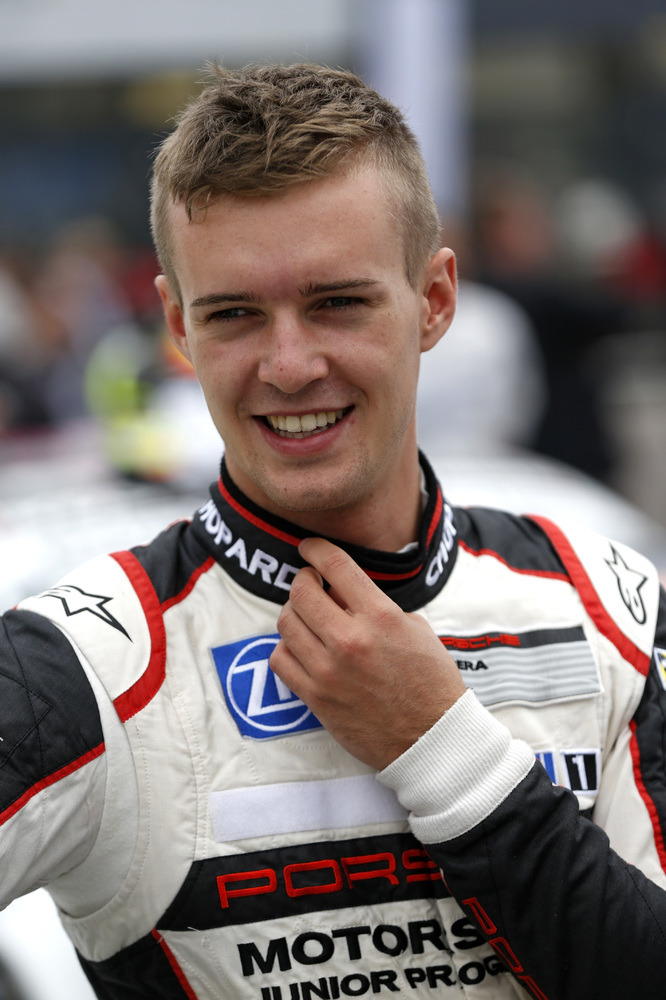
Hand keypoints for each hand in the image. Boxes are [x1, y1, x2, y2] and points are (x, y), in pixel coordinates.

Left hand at [270, 537, 465, 768]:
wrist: (432, 738)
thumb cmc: (430, 682)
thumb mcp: (416, 629)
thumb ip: (377, 606)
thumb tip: (341, 592)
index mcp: (381, 617)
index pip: (336, 566)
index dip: (316, 549)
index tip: (310, 548)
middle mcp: (351, 640)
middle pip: (302, 591)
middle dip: (303, 580)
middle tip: (310, 583)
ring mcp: (329, 670)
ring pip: (286, 623)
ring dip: (293, 612)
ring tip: (306, 615)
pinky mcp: (316, 697)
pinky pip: (280, 659)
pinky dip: (286, 647)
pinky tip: (301, 647)